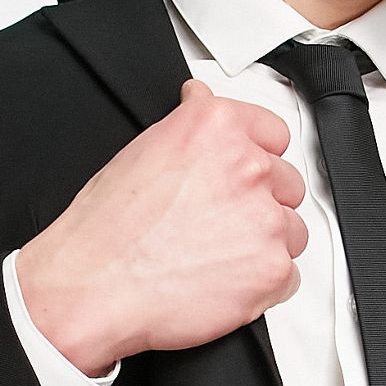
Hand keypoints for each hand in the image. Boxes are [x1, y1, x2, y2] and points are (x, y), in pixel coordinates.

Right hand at [15, 78, 308, 368]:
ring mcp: (266, 220)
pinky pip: (288, 277)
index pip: (273, 134)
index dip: (257, 157)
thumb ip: (190, 124)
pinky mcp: (272, 269)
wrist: (94, 286)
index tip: (245, 175)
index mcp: (218, 128)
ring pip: (292, 232)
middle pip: (287, 184)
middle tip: (219, 225)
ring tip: (215, 257)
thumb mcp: (143, 148)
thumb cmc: (107, 228)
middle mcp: (249, 167)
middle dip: (261, 204)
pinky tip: (221, 283)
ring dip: (265, 245)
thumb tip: (202, 99)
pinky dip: (262, 285)